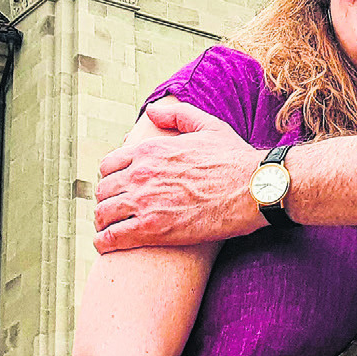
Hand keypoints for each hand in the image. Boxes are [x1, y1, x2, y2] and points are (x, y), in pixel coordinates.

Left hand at [93, 100, 266, 253]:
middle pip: (103, 190)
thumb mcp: (208, 126)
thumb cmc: (234, 159)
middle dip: (108, 199)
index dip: (112, 176)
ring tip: (111, 228)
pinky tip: (109, 245)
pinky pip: (111, 238)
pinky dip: (104, 243)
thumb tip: (152, 111)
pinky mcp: (152, 230)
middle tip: (117, 209)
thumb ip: (177, 115)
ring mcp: (144, 202)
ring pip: (102, 214)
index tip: (120, 186)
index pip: (108, 164)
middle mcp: (141, 174)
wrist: (254, 189)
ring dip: (103, 222)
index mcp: (150, 150)